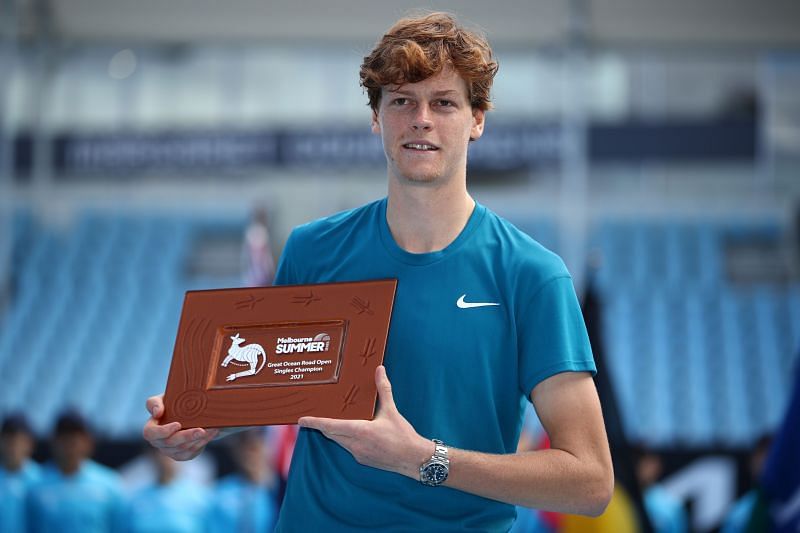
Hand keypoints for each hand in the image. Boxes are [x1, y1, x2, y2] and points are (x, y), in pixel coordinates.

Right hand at [142, 394, 219, 460]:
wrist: (185, 412)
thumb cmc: (171, 404)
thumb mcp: (162, 399)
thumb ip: (154, 403)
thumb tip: (157, 413)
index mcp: (151, 429)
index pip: (150, 434)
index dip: (163, 431)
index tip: (177, 424)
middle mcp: (158, 443)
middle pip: (170, 443)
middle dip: (187, 436)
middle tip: (201, 430)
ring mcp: (170, 451)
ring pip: (183, 449)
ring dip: (198, 440)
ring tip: (211, 429)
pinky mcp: (182, 455)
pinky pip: (191, 453)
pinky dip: (203, 443)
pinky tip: (211, 433)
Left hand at [298, 366, 431, 477]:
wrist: (414, 460)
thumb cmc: (403, 436)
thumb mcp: (392, 411)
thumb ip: (383, 390)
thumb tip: (380, 370)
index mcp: (360, 431)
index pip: (330, 426)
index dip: (314, 423)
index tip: (301, 420)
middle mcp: (355, 444)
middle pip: (331, 434)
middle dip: (322, 425)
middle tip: (313, 416)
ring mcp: (358, 453)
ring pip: (338, 441)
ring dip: (333, 431)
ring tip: (331, 420)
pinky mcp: (362, 459)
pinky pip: (347, 446)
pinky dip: (344, 438)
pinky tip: (351, 431)